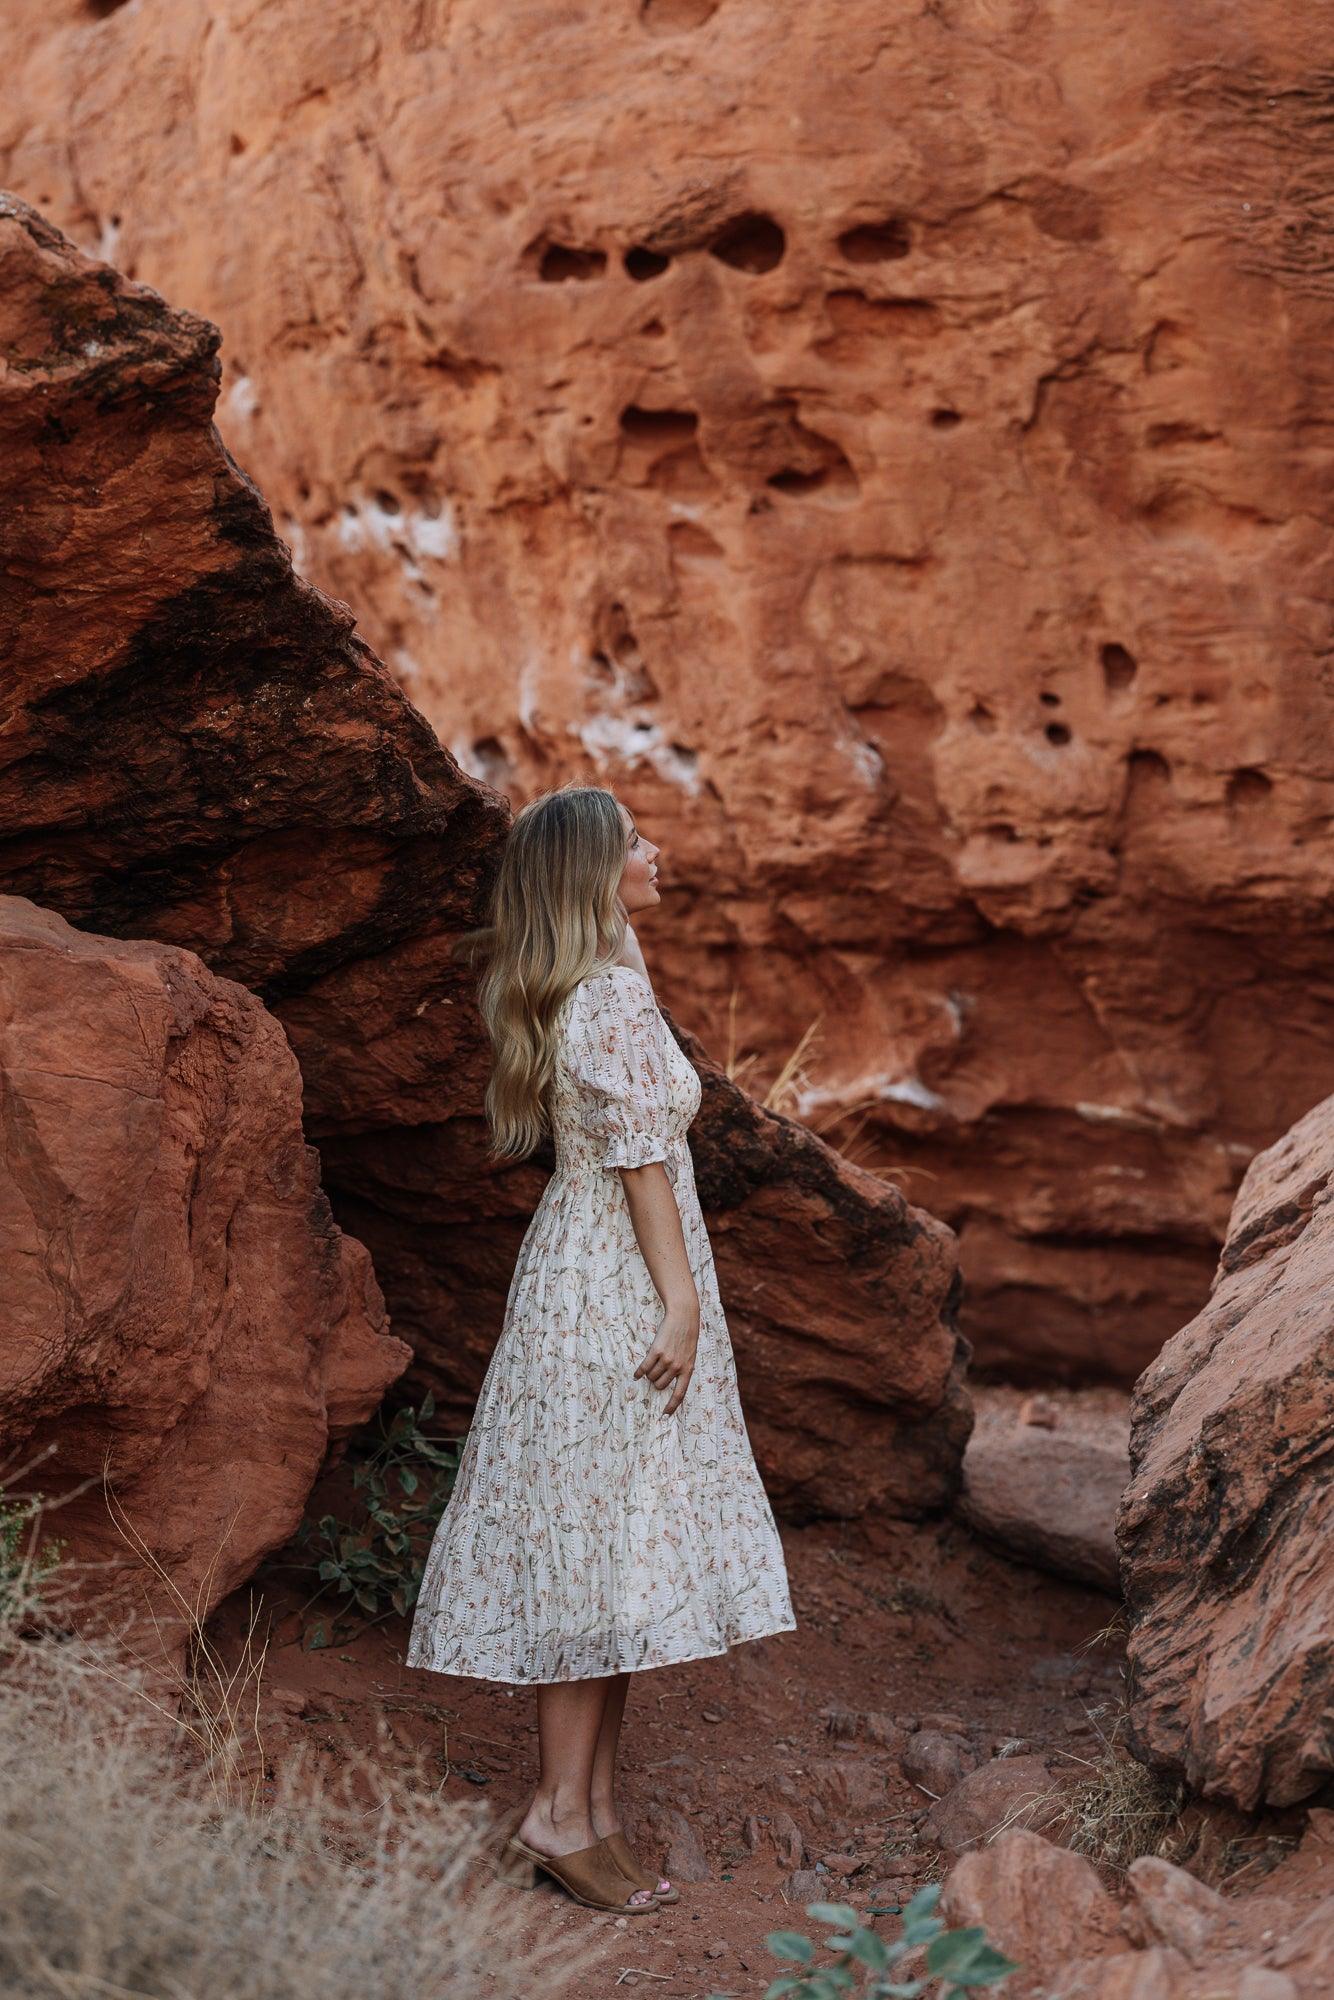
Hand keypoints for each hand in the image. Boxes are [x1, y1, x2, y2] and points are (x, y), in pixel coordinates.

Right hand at [634, 1295, 699, 1415]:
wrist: (683, 1318)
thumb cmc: (687, 1337)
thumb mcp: (690, 1356)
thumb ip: (682, 1370)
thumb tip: (667, 1384)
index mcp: (688, 1370)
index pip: (679, 1394)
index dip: (671, 1406)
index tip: (664, 1415)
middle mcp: (677, 1367)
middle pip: (660, 1385)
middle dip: (656, 1382)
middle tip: (657, 1372)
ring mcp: (666, 1360)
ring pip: (651, 1377)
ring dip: (649, 1374)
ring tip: (652, 1365)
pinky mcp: (656, 1352)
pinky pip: (644, 1368)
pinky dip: (639, 1372)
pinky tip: (637, 1374)